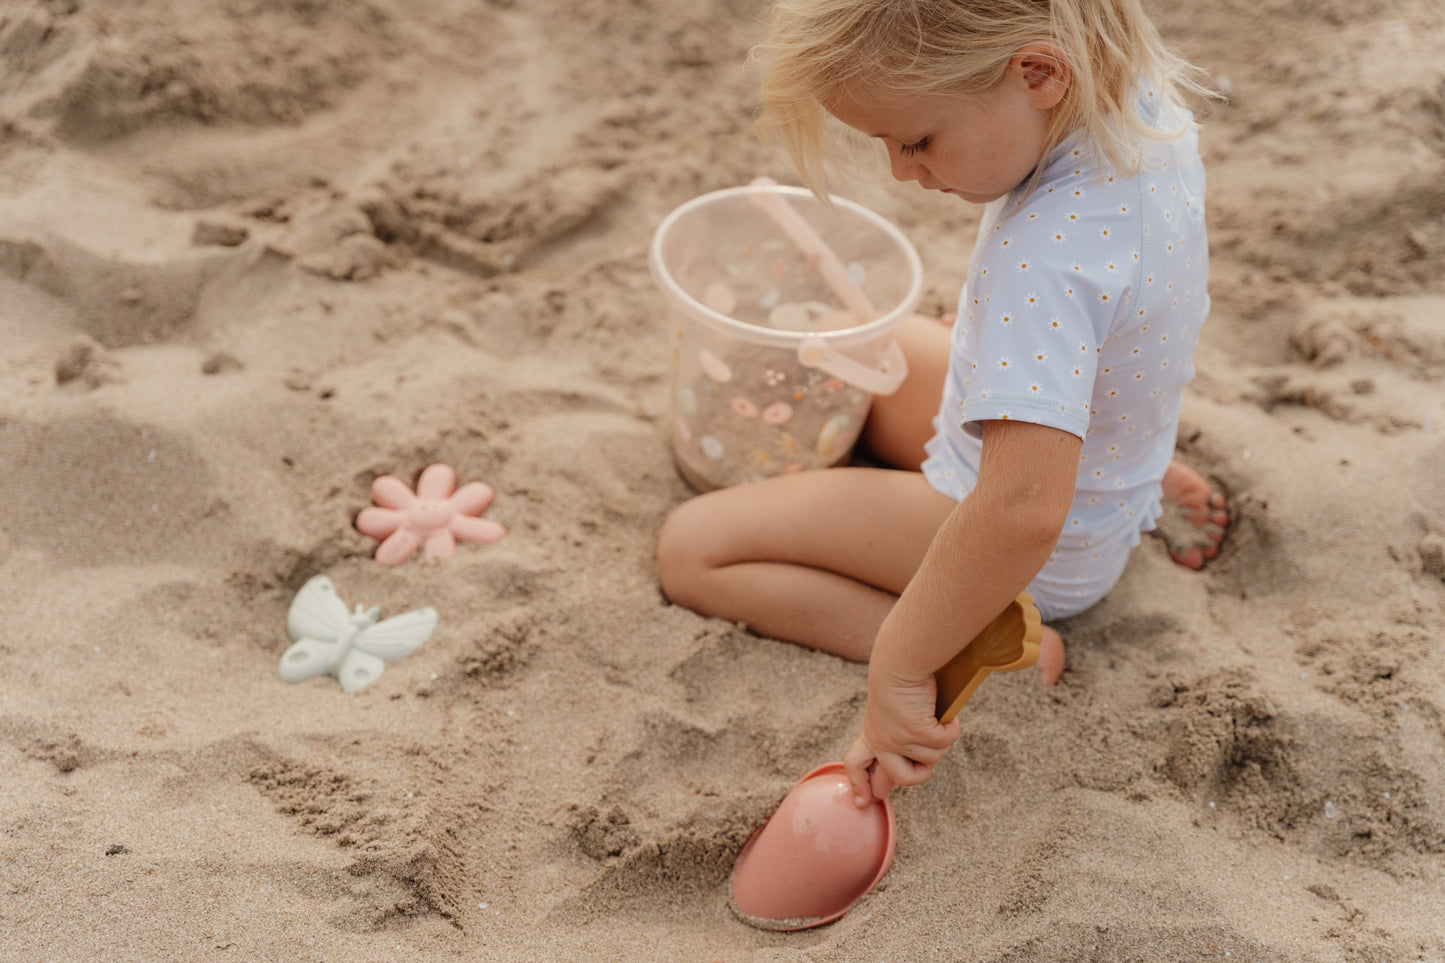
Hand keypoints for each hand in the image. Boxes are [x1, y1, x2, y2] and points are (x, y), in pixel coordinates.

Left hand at [842, 670, 959, 807]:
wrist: (901, 661)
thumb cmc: (902, 680)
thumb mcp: (894, 710)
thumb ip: (901, 732)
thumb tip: (920, 757)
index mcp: (872, 734)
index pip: (855, 764)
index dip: (859, 784)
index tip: (862, 802)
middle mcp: (882, 741)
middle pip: (900, 778)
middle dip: (919, 775)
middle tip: (928, 761)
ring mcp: (898, 739)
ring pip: (932, 758)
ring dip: (942, 739)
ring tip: (938, 718)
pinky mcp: (915, 731)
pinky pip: (944, 742)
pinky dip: (952, 728)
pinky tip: (949, 716)